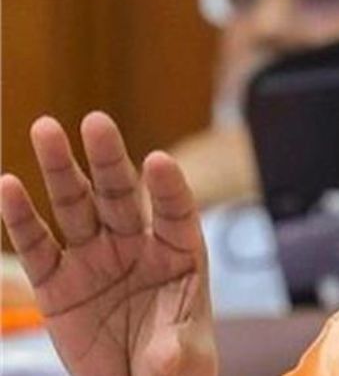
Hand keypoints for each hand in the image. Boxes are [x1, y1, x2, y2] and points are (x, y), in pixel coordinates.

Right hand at [0, 112, 215, 375]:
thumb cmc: (173, 362)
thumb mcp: (186, 359)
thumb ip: (178, 351)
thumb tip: (168, 357)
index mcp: (179, 252)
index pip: (175, 211)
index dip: (167, 187)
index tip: (159, 162)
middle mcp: (135, 245)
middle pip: (120, 194)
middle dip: (108, 159)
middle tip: (96, 121)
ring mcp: (94, 259)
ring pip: (75, 206)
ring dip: (61, 170)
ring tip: (45, 129)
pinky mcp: (57, 283)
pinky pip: (37, 246)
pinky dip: (21, 218)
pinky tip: (7, 186)